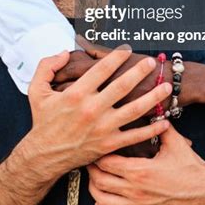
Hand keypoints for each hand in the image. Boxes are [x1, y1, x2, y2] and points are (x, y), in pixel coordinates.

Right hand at [26, 48, 171, 175]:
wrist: (44, 155)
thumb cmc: (43, 121)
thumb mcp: (37, 90)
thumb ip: (47, 66)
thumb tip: (65, 52)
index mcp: (77, 94)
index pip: (102, 70)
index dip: (116, 57)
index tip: (127, 49)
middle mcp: (92, 109)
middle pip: (122, 86)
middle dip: (140, 72)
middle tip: (152, 62)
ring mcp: (103, 128)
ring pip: (134, 110)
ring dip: (153, 97)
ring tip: (167, 87)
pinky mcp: (109, 144)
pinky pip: (134, 136)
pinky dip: (151, 129)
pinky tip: (164, 121)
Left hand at [88, 124, 204, 204]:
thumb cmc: (190, 167)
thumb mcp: (175, 142)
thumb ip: (160, 125)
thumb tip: (152, 107)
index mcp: (140, 170)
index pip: (106, 161)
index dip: (98, 153)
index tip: (96, 144)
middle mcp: (135, 191)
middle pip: (99, 181)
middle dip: (92, 169)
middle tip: (90, 159)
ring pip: (102, 201)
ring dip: (94, 189)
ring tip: (94, 177)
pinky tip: (102, 200)